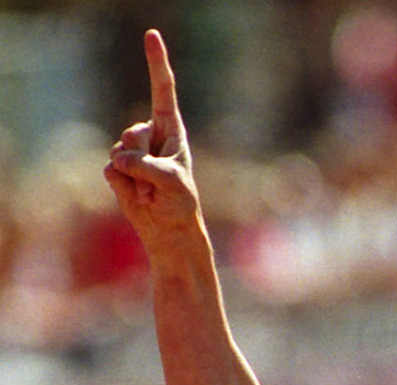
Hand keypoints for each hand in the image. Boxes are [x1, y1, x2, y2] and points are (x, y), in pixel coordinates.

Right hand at [102, 30, 200, 248]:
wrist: (169, 231)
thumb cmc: (180, 204)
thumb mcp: (173, 183)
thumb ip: (147, 166)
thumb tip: (118, 159)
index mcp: (172, 131)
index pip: (163, 91)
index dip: (156, 63)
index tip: (152, 34)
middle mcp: (150, 136)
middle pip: (133, 132)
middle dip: (142, 158)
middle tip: (158, 180)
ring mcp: (131, 151)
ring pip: (119, 152)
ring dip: (134, 177)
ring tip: (150, 191)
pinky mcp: (117, 169)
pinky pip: (109, 170)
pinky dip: (123, 187)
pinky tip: (137, 196)